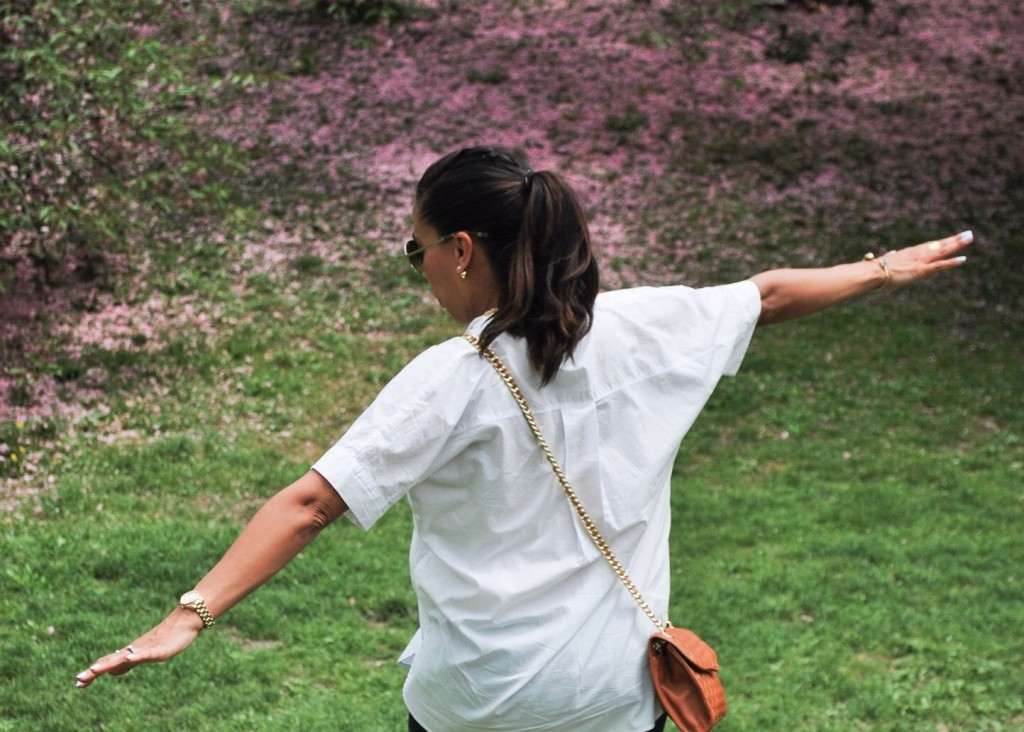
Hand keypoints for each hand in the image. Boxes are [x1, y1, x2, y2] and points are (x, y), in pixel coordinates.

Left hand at [75, 608, 203, 687]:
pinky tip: (129, 659)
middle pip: (112, 661)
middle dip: (96, 670)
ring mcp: (147, 649)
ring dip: (109, 663)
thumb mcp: (146, 654)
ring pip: (125, 657)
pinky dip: (136, 656)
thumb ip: (129, 663)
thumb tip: (112, 672)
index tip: (78, 682)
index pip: (108, 663)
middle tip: (79, 679)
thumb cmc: (167, 636)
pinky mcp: (160, 648)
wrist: (185, 620)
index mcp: (131, 652)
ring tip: (95, 669)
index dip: (94, 672)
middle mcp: (135, 650)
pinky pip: (147, 653)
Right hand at [881, 230, 972, 289]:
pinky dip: (951, 263)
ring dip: (956, 244)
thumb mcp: (886, 261)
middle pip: (939, 245)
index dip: (942, 243)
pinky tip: (963, 259)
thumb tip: (891, 254)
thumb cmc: (874, 270)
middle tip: (968, 234)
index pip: (929, 246)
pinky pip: (939, 266)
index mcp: (909, 254)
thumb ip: (891, 258)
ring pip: (942, 251)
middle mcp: (917, 254)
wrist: (872, 273)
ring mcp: (920, 262)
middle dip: (954, 240)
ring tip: (969, 238)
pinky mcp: (920, 270)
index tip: (952, 239)